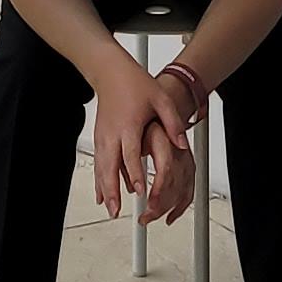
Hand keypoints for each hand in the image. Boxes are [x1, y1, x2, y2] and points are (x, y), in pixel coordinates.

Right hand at [93, 62, 195, 226]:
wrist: (111, 71)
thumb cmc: (134, 83)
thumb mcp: (160, 99)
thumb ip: (173, 122)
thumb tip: (183, 145)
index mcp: (129, 124)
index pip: (131, 154)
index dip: (134, 174)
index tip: (139, 191)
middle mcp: (112, 132)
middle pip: (109, 166)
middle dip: (112, 189)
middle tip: (117, 210)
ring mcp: (102, 135)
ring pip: (101, 167)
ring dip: (104, 189)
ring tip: (110, 209)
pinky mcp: (99, 136)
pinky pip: (98, 162)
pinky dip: (99, 180)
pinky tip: (101, 195)